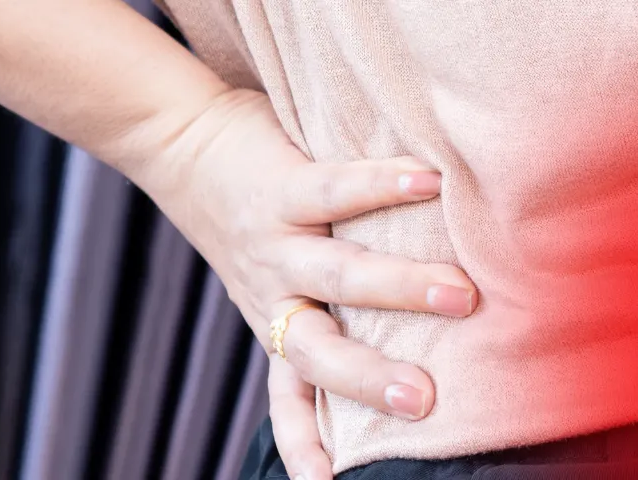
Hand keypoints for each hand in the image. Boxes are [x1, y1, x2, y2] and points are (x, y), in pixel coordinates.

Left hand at [138, 89, 478, 476]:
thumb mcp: (274, 280)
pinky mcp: (281, 186)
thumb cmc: (250, 215)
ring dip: (401, 287)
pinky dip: (385, 185)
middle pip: (318, 352)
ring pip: (338, 274)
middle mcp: (275, 294)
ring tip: (459, 296)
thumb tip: (415, 345)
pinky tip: (430, 182)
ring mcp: (277, 243)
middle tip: (424, 400)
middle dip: (370, 380)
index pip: (291, 397)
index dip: (306, 442)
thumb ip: (328, 309)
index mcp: (277, 325)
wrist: (178, 142)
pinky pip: (335, 187)